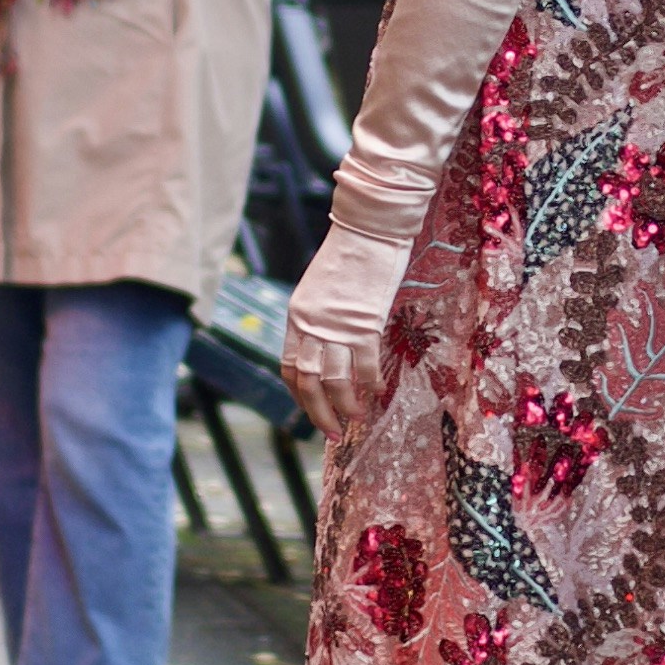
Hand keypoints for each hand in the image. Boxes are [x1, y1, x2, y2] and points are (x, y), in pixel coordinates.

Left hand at [282, 219, 413, 434]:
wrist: (367, 230)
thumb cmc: (348, 255)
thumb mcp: (320, 288)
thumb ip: (319, 317)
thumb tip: (327, 345)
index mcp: (296, 316)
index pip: (288, 366)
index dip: (299, 394)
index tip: (312, 409)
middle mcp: (311, 325)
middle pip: (308, 381)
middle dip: (319, 413)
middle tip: (333, 433)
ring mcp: (337, 326)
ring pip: (334, 381)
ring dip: (345, 406)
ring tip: (356, 418)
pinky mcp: (364, 324)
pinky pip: (365, 366)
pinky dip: (370, 384)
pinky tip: (377, 391)